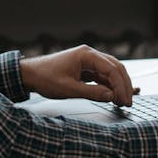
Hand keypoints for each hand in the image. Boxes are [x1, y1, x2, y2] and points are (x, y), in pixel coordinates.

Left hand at [20, 45, 135, 106]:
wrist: (30, 74)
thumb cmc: (45, 78)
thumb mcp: (69, 89)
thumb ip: (92, 92)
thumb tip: (111, 96)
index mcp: (87, 55)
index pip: (111, 69)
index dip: (121, 86)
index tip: (124, 100)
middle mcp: (90, 55)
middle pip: (115, 68)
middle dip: (124, 85)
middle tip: (128, 102)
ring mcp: (88, 61)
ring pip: (111, 72)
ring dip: (118, 86)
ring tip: (123, 101)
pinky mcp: (85, 69)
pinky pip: (102, 76)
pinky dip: (110, 86)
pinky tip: (115, 95)